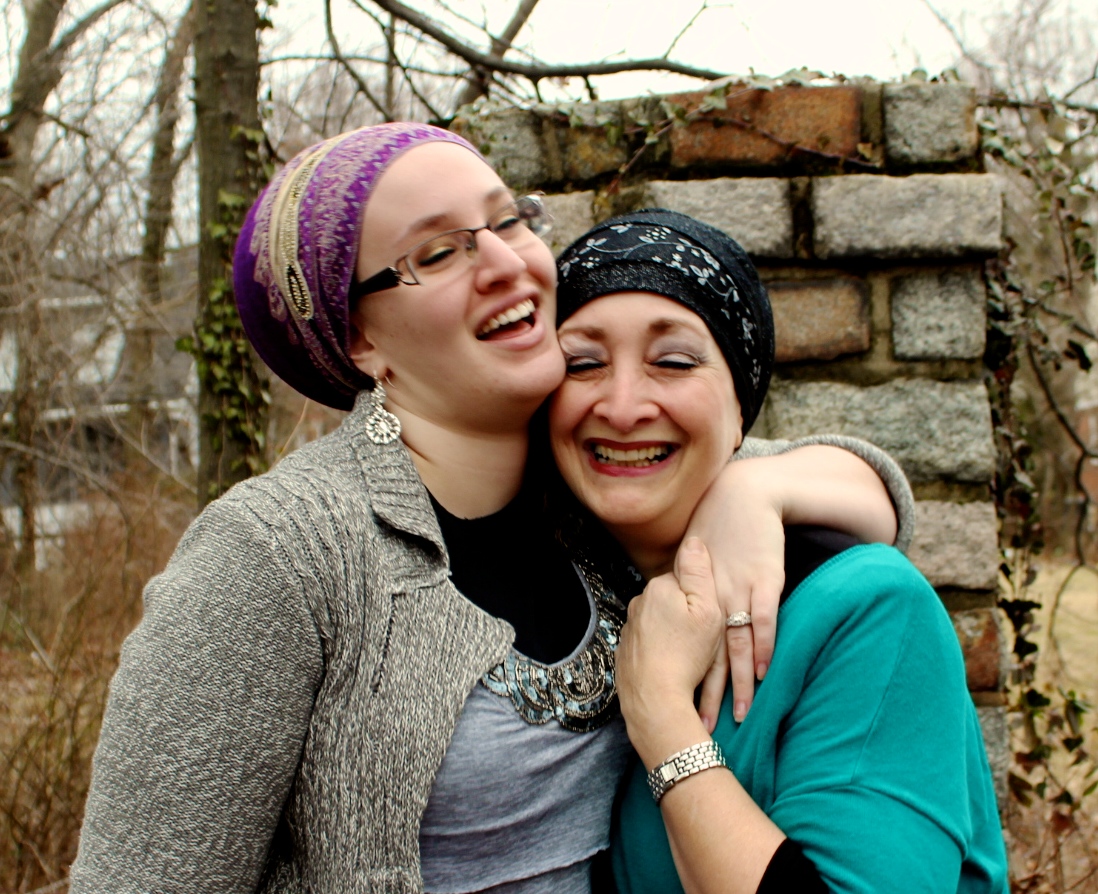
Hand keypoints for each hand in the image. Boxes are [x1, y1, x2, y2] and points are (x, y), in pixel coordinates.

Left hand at [616, 539, 724, 750]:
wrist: (654, 699)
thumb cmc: (687, 654)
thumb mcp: (707, 610)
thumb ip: (699, 573)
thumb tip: (693, 540)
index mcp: (659, 587)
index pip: (686, 581)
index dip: (704, 599)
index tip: (713, 616)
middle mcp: (639, 603)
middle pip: (672, 602)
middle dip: (687, 617)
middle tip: (703, 642)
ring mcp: (629, 628)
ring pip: (660, 624)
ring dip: (674, 636)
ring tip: (690, 660)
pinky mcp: (625, 651)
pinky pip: (649, 646)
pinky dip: (661, 653)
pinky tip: (674, 668)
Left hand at [685, 459, 785, 727]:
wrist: (740, 497)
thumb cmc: (716, 532)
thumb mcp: (692, 565)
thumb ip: (684, 597)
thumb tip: (671, 628)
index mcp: (687, 596)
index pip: (685, 648)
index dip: (686, 682)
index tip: (682, 714)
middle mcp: (709, 598)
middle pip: (707, 654)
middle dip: (707, 694)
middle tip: (704, 729)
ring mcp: (735, 590)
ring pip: (734, 644)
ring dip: (736, 681)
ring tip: (739, 713)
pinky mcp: (762, 581)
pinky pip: (761, 621)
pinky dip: (761, 647)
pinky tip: (761, 673)